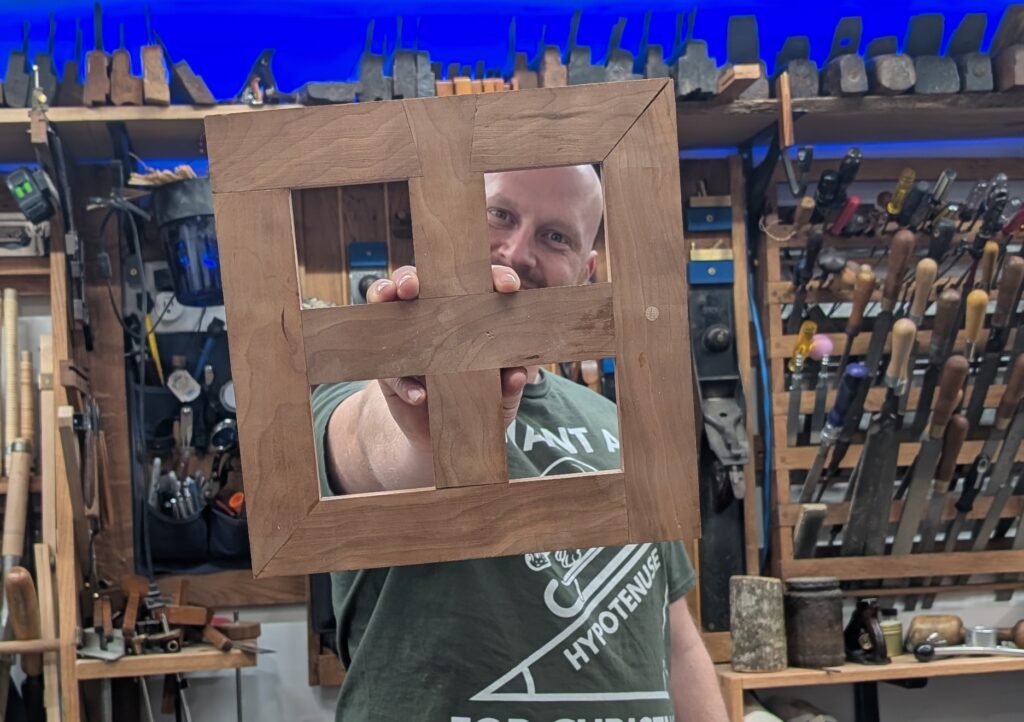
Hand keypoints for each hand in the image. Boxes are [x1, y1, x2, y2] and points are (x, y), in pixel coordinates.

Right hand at [368, 265, 528, 450]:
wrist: (447, 439)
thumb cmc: (479, 405)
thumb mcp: (501, 399)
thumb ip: (510, 387)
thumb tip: (517, 374)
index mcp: (471, 317)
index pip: (481, 287)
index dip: (497, 278)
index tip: (508, 286)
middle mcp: (436, 319)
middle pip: (421, 285)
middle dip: (412, 277)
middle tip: (412, 286)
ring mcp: (408, 341)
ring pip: (389, 307)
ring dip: (385, 294)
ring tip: (392, 298)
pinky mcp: (390, 373)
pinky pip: (388, 369)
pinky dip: (402, 379)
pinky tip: (418, 395)